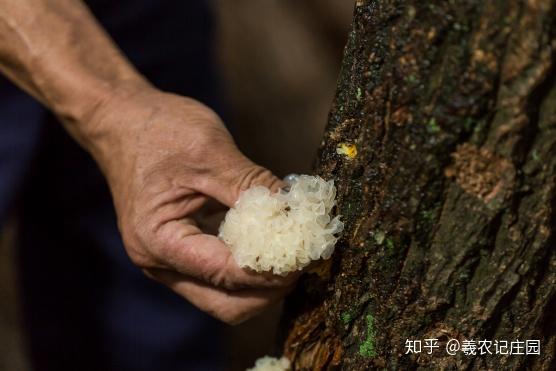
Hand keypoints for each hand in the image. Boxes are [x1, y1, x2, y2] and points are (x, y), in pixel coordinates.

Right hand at [84, 83, 297, 323]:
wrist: (120, 120)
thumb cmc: (157, 130)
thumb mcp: (209, 151)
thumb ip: (252, 185)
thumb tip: (296, 212)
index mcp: (159, 241)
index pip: (227, 275)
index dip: (273, 270)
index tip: (307, 253)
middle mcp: (159, 262)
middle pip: (226, 304)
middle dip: (270, 289)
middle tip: (304, 259)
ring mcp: (168, 260)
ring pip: (224, 294)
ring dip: (261, 281)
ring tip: (293, 251)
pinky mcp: (180, 249)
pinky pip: (219, 272)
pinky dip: (247, 264)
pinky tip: (270, 239)